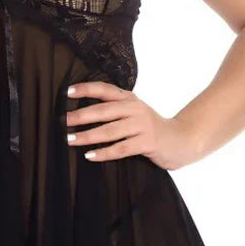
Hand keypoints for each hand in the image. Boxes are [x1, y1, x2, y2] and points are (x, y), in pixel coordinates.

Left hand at [66, 82, 201, 170]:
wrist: (181, 140)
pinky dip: (104, 153)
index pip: (105, 89)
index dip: (86, 89)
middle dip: (81, 116)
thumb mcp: (134, 112)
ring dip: (88, 136)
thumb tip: (81, 113)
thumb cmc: (150, 127)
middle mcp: (135, 109)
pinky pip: (121, 149)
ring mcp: (142, 125)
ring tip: (70, 140)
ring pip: (110, 131)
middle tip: (63, 121)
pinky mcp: (147, 142)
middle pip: (104, 110)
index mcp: (129, 99)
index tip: (67, 92)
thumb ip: (114, 109)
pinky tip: (90, 156)